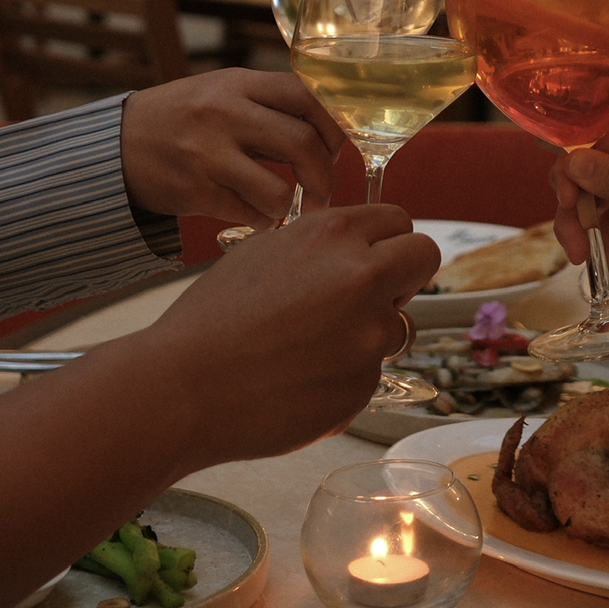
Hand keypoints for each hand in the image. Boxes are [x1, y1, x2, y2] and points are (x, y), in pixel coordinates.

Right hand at [115, 205, 440, 462]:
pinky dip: (344, 376)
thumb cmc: (214, 318)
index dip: (387, 241)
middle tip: (371, 296)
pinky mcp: (364, 383)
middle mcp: (362, 276)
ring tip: (311, 346)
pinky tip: (299, 380)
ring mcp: (369, 333)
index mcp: (334, 234)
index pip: (400, 220)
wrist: (184, 387)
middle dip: (405, 274)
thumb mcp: (266, 251)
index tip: (375, 258)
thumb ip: (322, 244)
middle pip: (424, 257)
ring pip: (399, 322)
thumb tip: (360, 247)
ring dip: (371, 331)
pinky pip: (370, 371)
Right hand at [120, 69, 344, 225]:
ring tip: (279, 205)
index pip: (307, 96)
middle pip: (302, 144)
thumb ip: (269, 103)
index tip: (337, 148)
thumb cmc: (181, 118)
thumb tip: (330, 130)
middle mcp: (224, 113)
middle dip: (324, 176)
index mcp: (238, 83)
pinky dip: (262, 221)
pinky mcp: (194, 191)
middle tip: (322, 191)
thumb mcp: (222, 92)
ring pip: (278, 190)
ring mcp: (207, 154)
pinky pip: (249, 214)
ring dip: (288, 205)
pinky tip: (255, 215)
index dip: (334, 126)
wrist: (113, 145)